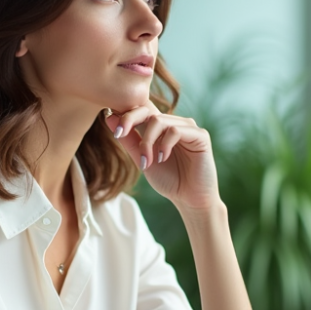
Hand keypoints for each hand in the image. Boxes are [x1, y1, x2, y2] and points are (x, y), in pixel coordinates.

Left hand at [105, 103, 219, 211]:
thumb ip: (129, 140)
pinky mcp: (200, 135)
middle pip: (148, 113)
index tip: (115, 133)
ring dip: (148, 142)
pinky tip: (162, 158)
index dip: (126, 117)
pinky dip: (164, 144)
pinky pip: (176, 130)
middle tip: (122, 139)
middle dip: (132, 125)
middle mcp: (175, 123)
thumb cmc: (168, 180)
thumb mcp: (142, 159)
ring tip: (148, 161)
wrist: (189, 199)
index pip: (141, 110)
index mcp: (161, 128)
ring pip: (159, 121)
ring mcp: (188, 127)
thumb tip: (109, 117)